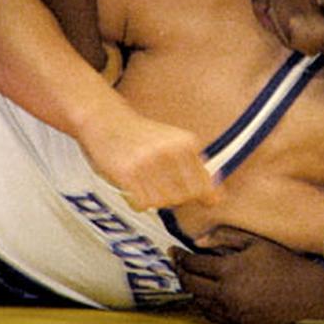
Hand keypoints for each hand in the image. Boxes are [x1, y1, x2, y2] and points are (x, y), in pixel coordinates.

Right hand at [77, 101, 220, 210]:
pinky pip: (142, 204)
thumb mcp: (175, 142)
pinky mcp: (127, 173)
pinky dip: (139, 202)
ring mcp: (148, 163)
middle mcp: (170, 152)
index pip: (204, 185)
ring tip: (146, 186)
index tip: (202, 201)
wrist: (106, 119)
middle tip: (161, 187)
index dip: (202, 197)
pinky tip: (134, 189)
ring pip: (163, 202)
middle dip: (175, 198)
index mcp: (186, 143)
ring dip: (155, 200)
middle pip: (184, 196)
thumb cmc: (142, 135)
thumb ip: (196, 168)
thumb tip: (217, 198)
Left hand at [170, 227, 323, 323]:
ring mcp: (233, 312)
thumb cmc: (282, 261)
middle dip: (180, 272)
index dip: (180, 256)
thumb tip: (198, 240)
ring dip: (192, 289)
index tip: (173, 251)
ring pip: (199, 302)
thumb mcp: (255, 242)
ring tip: (192, 277)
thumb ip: (225, 237)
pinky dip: (206, 304)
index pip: (193, 264)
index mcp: (230, 270)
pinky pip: (213, 315)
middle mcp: (227, 293)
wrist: (307, 291)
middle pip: (190, 284)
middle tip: (177, 264)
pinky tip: (208, 294)